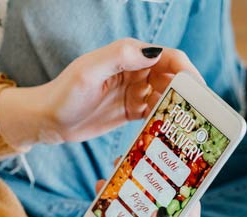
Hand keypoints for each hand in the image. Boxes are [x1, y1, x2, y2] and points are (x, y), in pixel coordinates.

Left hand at [0, 38, 202, 146]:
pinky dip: (163, 121)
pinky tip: (170, 134)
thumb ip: (120, 57)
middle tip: (199, 114)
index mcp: (129, 55)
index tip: (199, 91)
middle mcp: (135, 70)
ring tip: (187, 127)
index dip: (187, 71)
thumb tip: (154, 52)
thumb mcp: (89, 73)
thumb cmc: (64, 94)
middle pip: (172, 78)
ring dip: (177, 109)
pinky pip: (154, 114)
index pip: (168, 57)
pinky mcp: (130, 111)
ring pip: (166, 97)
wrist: (47, 121)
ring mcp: (134, 92)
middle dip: (187, 93)